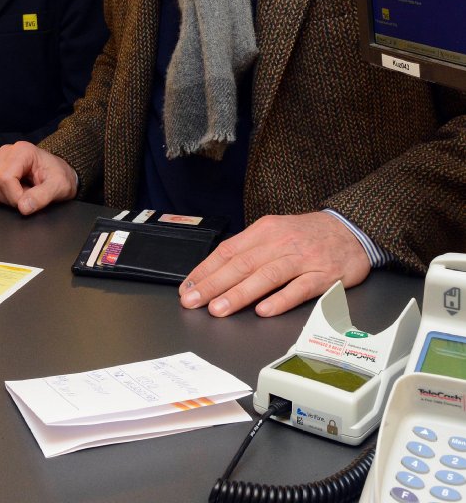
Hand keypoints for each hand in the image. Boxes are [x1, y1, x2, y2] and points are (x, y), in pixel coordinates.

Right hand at [0, 141, 77, 214]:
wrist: (59, 174)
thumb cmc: (60, 177)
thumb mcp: (59, 187)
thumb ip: (42, 196)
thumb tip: (23, 207)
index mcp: (21, 151)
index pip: (4, 178)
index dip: (15, 196)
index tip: (30, 202)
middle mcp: (5, 152)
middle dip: (11, 198)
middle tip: (29, 196)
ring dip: (5, 198)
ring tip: (23, 193)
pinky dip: (0, 197)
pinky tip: (14, 193)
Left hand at [179, 211, 371, 317]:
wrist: (352, 229)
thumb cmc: (307, 234)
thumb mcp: (274, 231)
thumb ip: (249, 249)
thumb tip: (216, 270)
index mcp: (264, 231)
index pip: (227, 251)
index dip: (205, 270)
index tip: (188, 287)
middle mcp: (280, 243)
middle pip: (241, 264)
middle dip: (213, 285)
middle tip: (193, 301)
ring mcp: (302, 259)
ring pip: (266, 276)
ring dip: (239, 294)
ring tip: (219, 309)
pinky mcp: (324, 275)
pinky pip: (299, 288)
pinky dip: (280, 300)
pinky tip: (263, 310)